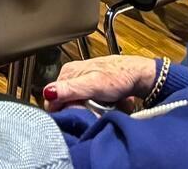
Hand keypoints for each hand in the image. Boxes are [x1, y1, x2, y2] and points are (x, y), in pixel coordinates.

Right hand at [42, 55, 156, 111]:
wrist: (139, 76)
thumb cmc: (119, 76)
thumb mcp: (93, 84)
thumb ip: (70, 89)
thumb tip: (48, 92)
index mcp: (67, 73)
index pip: (52, 99)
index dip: (63, 110)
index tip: (78, 113)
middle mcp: (72, 76)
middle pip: (66, 103)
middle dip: (79, 110)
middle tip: (95, 110)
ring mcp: (82, 82)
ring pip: (78, 105)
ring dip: (90, 110)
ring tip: (103, 108)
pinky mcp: (92, 88)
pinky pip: (88, 103)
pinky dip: (97, 107)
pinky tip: (106, 105)